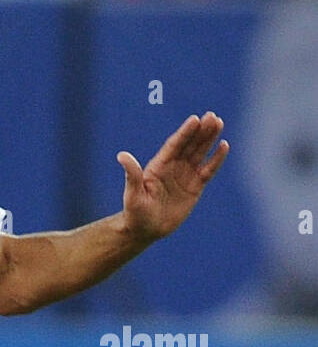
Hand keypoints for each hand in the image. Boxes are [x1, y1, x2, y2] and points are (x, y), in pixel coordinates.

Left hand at [117, 112, 228, 242]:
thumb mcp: (133, 195)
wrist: (145, 230)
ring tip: (218, 123)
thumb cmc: (135, 213)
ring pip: (200, 152)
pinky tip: (224, 146)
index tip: (195, 119)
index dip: (184, 133)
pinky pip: (208, 170)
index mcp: (158, 166)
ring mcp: (185, 175)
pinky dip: (216, 159)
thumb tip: (122, 155)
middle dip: (200, 131)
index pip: (174, 145)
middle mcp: (173, 167)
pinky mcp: (195, 186)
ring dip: (209, 138)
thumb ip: (132, 175)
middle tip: (212, 116)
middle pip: (189, 145)